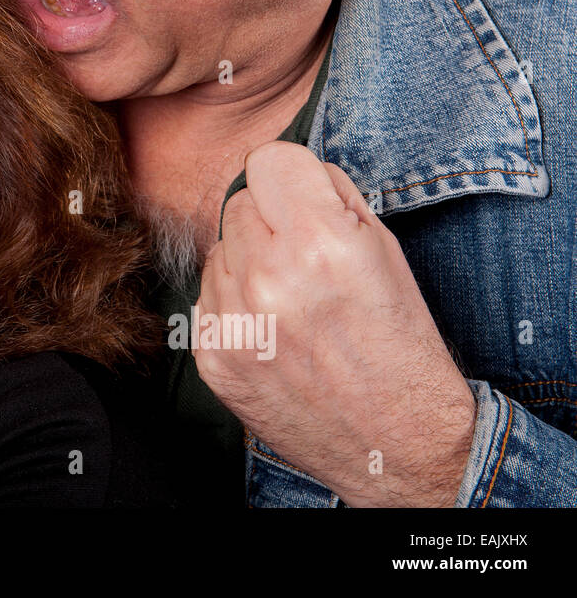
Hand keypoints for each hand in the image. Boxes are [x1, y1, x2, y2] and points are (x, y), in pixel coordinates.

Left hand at [195, 142, 475, 506]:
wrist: (396, 442)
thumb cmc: (398, 342)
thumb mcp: (386, 252)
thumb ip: (333, 196)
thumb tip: (289, 168)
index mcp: (321, 244)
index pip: (267, 161)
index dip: (290, 176)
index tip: (302, 196)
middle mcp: (269, 279)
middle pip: (238, 202)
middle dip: (269, 221)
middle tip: (305, 256)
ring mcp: (234, 322)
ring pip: (218, 249)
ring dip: (248, 263)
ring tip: (292, 299)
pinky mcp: (212, 355)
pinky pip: (206, 296)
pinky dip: (235, 305)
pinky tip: (274, 330)